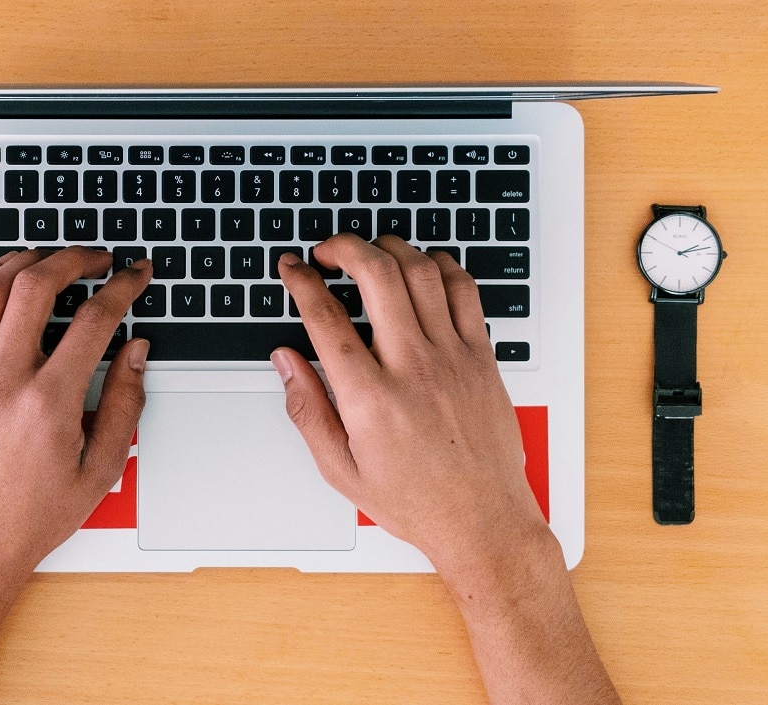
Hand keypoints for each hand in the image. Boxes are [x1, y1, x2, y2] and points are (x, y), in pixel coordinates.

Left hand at [0, 247, 152, 578]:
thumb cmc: (31, 516)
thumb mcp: (100, 469)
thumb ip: (124, 403)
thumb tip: (136, 352)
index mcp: (48, 404)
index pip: (93, 320)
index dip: (122, 288)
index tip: (134, 275)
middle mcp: (2, 382)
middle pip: (36, 286)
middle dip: (74, 258)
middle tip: (97, 258)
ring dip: (25, 261)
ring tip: (50, 258)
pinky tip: (3, 281)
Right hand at [271, 234, 551, 577]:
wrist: (482, 521)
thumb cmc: (416, 501)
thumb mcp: (340, 468)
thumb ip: (307, 408)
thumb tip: (285, 361)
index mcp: (370, 399)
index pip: (326, 318)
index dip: (302, 282)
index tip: (292, 268)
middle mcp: (413, 369)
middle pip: (377, 275)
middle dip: (344, 247)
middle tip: (327, 251)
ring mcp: (453, 359)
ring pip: (421, 272)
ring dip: (390, 248)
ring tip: (370, 252)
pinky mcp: (483, 358)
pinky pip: (464, 291)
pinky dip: (440, 266)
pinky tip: (422, 268)